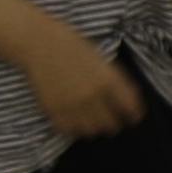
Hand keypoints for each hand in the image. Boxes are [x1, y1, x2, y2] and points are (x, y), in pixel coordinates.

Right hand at [15, 22, 148, 138]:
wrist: (37, 41)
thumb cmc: (70, 44)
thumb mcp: (99, 58)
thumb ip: (113, 79)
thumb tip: (124, 99)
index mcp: (108, 79)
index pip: (129, 107)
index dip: (133, 114)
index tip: (133, 118)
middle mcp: (92, 94)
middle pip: (110, 124)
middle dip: (113, 123)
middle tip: (111, 121)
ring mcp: (72, 104)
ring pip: (90, 130)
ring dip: (93, 127)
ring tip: (92, 122)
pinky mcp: (53, 109)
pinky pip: (68, 129)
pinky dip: (73, 128)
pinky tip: (74, 121)